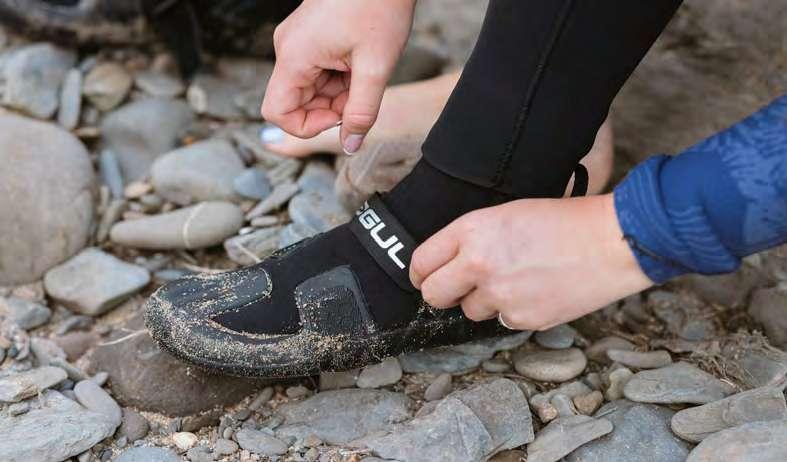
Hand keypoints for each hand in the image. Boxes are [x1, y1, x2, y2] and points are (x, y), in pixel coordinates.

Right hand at [261, 0, 415, 153]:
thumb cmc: (379, 5)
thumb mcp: (375, 68)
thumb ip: (362, 112)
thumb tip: (350, 146)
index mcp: (295, 56)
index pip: (277, 112)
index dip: (308, 126)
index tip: (340, 116)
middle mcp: (289, 48)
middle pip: (297, 102)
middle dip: (330, 108)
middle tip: (361, 94)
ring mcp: (298, 42)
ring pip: (310, 88)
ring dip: (338, 93)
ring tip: (364, 73)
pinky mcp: (310, 37)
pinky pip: (317, 72)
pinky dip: (339, 77)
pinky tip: (360, 63)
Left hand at [410, 194, 652, 329]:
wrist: (611, 241)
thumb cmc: (564, 220)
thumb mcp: (507, 213)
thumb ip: (472, 238)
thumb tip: (447, 264)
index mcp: (472, 230)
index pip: (421, 261)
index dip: (420, 273)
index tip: (424, 277)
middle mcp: (479, 264)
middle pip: (434, 294)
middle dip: (441, 294)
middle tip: (456, 289)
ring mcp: (500, 295)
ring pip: (470, 311)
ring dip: (484, 301)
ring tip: (516, 279)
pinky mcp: (523, 319)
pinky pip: (503, 321)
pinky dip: (515, 311)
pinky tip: (537, 290)